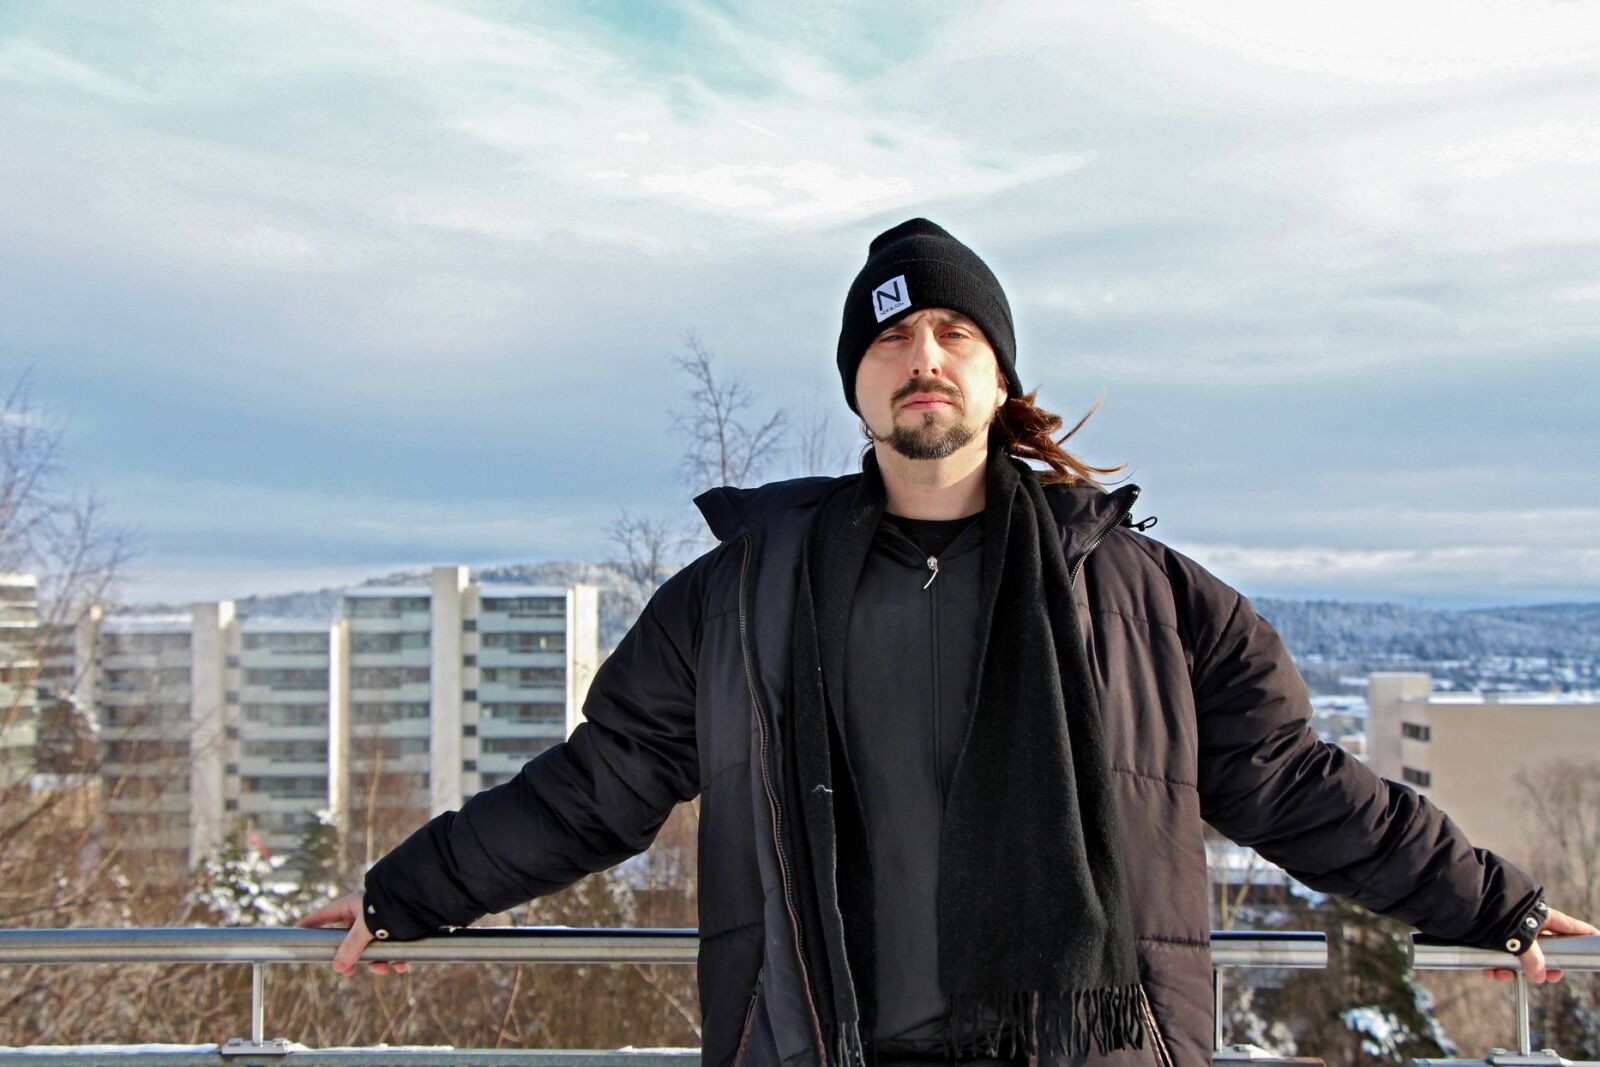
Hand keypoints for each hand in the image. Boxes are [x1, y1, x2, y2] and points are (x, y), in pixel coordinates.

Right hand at [297, 889, 409, 976]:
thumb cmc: (390, 907)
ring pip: (371, 948)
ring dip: (377, 962)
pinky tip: (401, 966)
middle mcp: (366, 913)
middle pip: (349, 939)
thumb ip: (350, 947)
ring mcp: (382, 923)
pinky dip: (394, 959)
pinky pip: (391, 949)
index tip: (297, 930)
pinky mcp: (399, 931)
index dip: (311, 923)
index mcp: (353, 905)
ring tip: (383, 968)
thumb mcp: (365, 927)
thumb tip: (338, 968)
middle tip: (348, 972)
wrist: (422, 899)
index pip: (325, 915)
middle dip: (351, 957)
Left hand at [1481, 906, 1597, 983]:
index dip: (1583, 934)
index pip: (1569, 926)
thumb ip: (1533, 958)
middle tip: (1550, 977)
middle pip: (1544, 946)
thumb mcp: (1520, 937)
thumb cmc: (1493, 912)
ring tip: (1506, 975)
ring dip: (1513, 968)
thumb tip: (1540, 976)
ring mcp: (1506, 927)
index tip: (1596, 938)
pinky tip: (1490, 972)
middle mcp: (1525, 920)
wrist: (1459, 901)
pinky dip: (1494, 964)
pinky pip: (1496, 953)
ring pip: (1518, 953)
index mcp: (1539, 914)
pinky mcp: (1486, 934)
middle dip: (1545, 964)